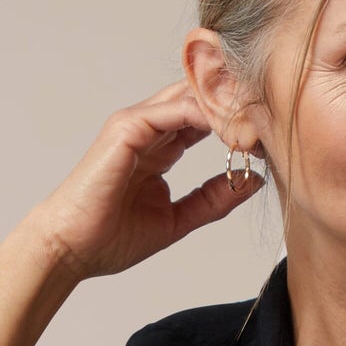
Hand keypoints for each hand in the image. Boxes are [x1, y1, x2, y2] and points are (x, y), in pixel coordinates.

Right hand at [21, 80, 264, 282]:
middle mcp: (149, 128)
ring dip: (226, 106)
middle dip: (237, 104)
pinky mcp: (127, 127)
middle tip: (275, 117)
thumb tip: (252, 180)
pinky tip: (231, 130)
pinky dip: (206, 115)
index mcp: (159, 146)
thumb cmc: (108, 238)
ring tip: (259, 122)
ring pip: (192, 96)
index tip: (271, 136)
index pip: (206, 118)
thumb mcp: (177, 220)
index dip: (238, 122)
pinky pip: (176, 109)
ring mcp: (137, 123)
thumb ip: (213, 199)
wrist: (70, 249)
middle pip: (201, 98)